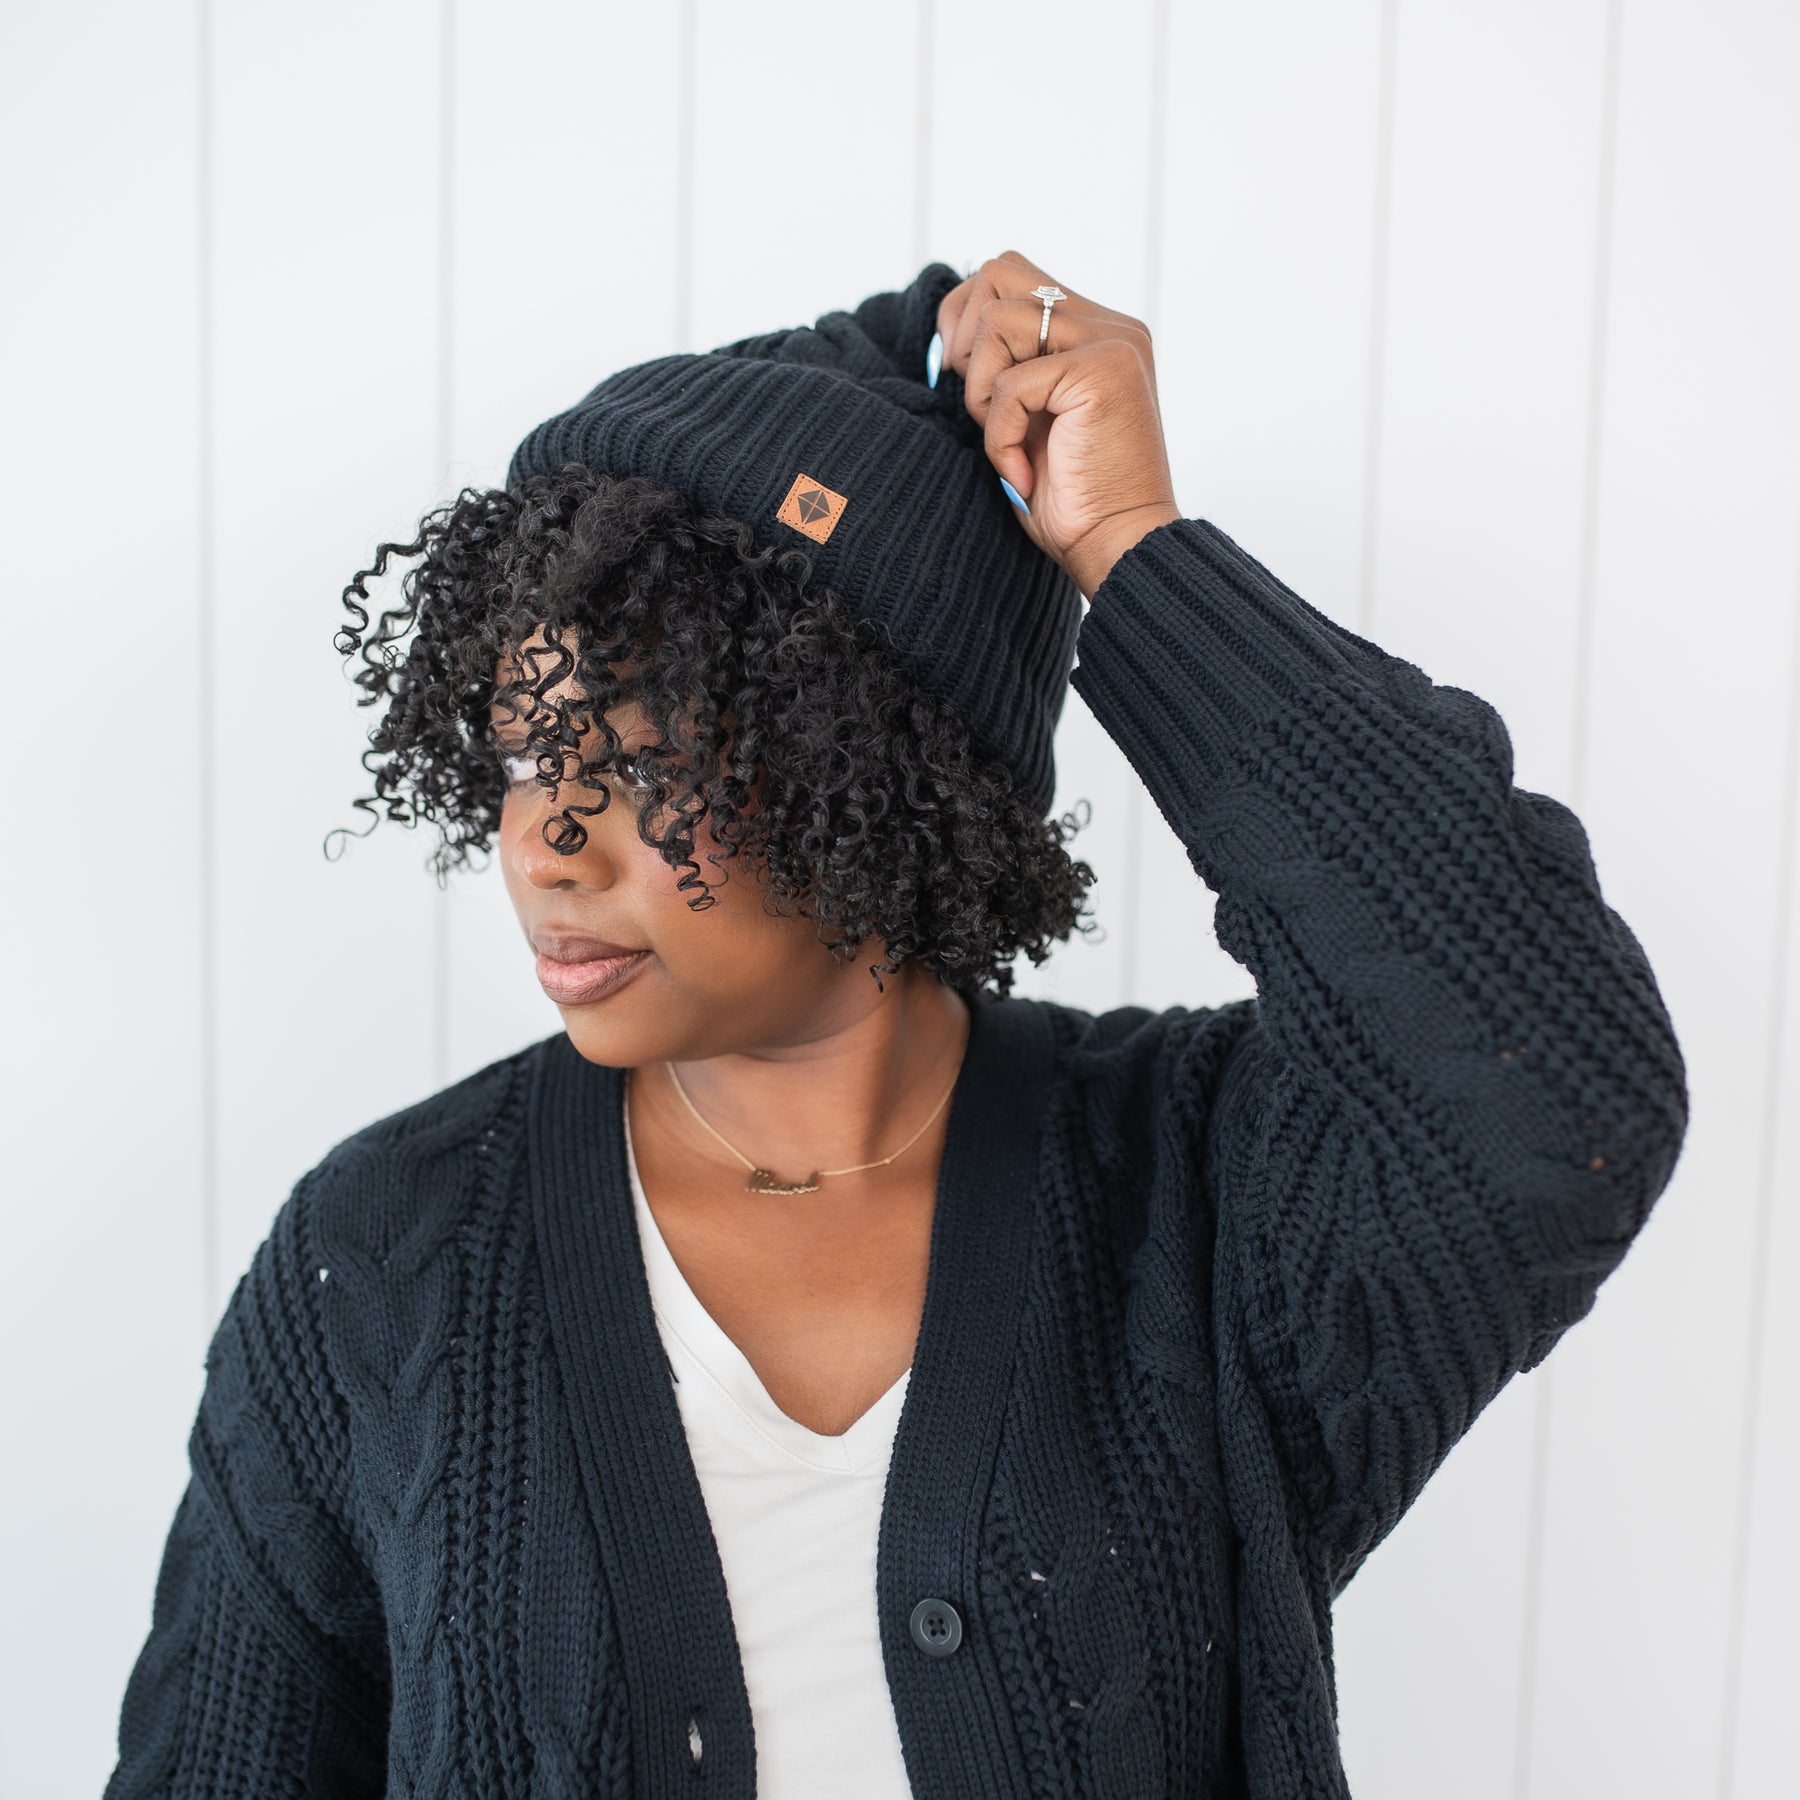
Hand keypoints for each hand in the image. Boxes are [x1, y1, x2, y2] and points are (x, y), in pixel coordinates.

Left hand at [934, 250, 1182, 595]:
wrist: (1116, 547)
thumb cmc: (1070, 499)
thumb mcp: (1026, 418)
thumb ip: (1005, 367)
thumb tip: (948, 336)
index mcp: (1094, 329)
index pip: (1008, 275)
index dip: (964, 319)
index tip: (958, 381)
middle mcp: (1109, 324)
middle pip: (1000, 270)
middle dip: (966, 336)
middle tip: (980, 407)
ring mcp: (1111, 341)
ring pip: (997, 318)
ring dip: (981, 390)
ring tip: (1006, 443)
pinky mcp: (1103, 370)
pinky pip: (1010, 383)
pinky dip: (999, 436)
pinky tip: (1024, 474)